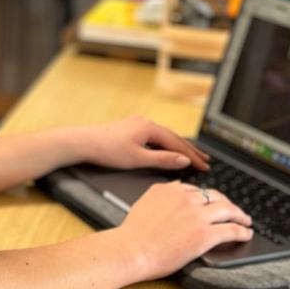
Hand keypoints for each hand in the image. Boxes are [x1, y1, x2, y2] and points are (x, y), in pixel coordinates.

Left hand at [78, 115, 210, 171]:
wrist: (83, 143)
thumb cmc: (107, 150)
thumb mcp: (138, 159)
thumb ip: (163, 160)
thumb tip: (183, 160)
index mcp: (150, 127)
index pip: (177, 143)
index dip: (193, 156)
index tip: (205, 166)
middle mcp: (145, 122)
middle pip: (173, 138)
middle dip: (190, 150)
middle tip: (206, 160)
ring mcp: (137, 125)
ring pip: (164, 137)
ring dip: (179, 147)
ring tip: (192, 156)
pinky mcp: (130, 129)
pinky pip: (154, 137)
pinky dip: (165, 145)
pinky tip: (168, 151)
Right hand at [116, 180, 252, 280]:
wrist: (132, 249)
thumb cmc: (133, 233)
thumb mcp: (145, 202)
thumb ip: (161, 193)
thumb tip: (174, 187)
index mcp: (170, 190)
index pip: (197, 189)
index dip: (208, 197)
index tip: (213, 202)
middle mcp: (186, 198)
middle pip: (215, 196)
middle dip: (227, 202)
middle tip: (233, 210)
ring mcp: (197, 216)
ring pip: (227, 210)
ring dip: (240, 215)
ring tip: (245, 220)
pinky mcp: (206, 235)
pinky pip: (231, 230)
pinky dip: (242, 231)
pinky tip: (246, 234)